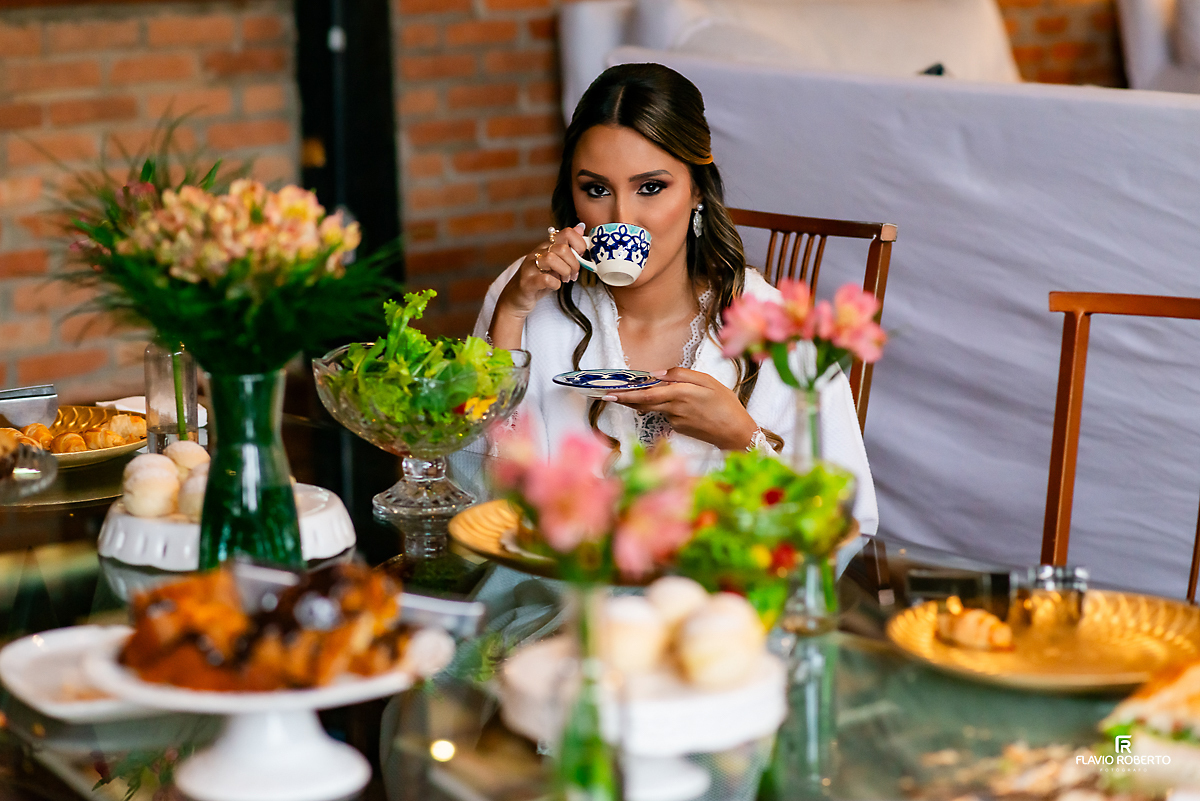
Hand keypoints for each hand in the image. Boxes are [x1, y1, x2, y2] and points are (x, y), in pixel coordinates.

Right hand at [489, 224, 588, 347]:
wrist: (517, 299)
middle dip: (574, 263)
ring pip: (552, 259)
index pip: (566, 233)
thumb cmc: (539, 281)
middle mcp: (537, 253)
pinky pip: (545, 279)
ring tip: (566, 279)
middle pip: (562, 248)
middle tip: (573, 274)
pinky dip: (555, 284)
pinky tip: (555, 285)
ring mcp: (530, 267)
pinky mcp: (527, 282)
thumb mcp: (557, 263)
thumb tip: (580, 227)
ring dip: (565, 271)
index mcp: (546, 246)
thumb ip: (568, 247)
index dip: (579, 244)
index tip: (581, 257)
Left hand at [603, 367, 759, 450]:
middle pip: (643, 404)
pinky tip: (674, 404)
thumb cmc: (725, 404)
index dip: (626, 394)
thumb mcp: (708, 380)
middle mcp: (674, 408)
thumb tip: (657, 375)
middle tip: (607, 394)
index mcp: (681, 393)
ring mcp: (675, 421)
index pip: (647, 394)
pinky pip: (665, 414)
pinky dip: (663, 407)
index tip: (610, 393)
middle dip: (624, 399)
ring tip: (631, 394)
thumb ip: (681, 374)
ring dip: (641, 402)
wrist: (736, 432)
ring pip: (653, 408)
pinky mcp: (678, 428)